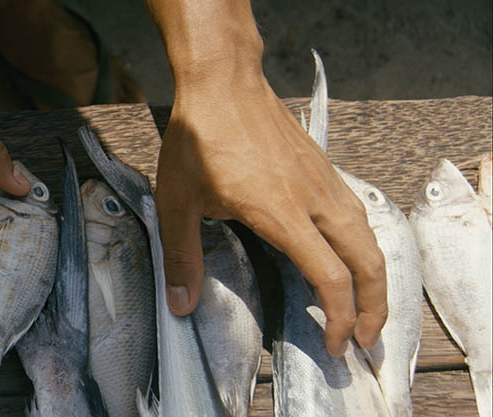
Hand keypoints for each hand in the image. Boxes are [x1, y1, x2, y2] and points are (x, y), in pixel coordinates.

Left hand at [154, 73, 387, 356]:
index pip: (331, 277)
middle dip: (376, 306)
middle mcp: (314, 199)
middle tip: (366, 339)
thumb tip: (181, 305)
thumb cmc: (199, 138)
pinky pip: (357, 214)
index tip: (336, 344)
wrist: (223, 82)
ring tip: (366, 306)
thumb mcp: (177, 202)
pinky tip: (350, 258)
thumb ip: (182, 256)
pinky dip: (365, 246)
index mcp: (281, 213)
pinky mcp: (323, 168)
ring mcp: (324, 181)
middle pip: (368, 262)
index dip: (341, 317)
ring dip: (376, 277)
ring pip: (369, 237)